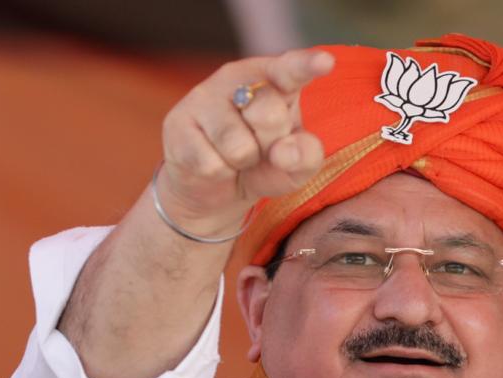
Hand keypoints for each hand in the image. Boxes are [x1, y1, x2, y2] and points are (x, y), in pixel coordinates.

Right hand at [157, 49, 334, 236]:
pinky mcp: (177, 124)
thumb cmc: (263, 167)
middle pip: (269, 114)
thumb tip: (284, 152)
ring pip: (238, 146)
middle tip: (259, 148)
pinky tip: (212, 163)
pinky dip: (219, 174)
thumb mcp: (296, 167)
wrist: (215, 190)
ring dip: (242, 163)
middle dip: (270, 144)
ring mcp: (203, 96)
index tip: (325, 62)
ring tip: (235, 157)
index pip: (291, 69)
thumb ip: (306, 156)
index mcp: (274, 80)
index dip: (307, 65)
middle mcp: (237, 78)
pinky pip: (212, 164)